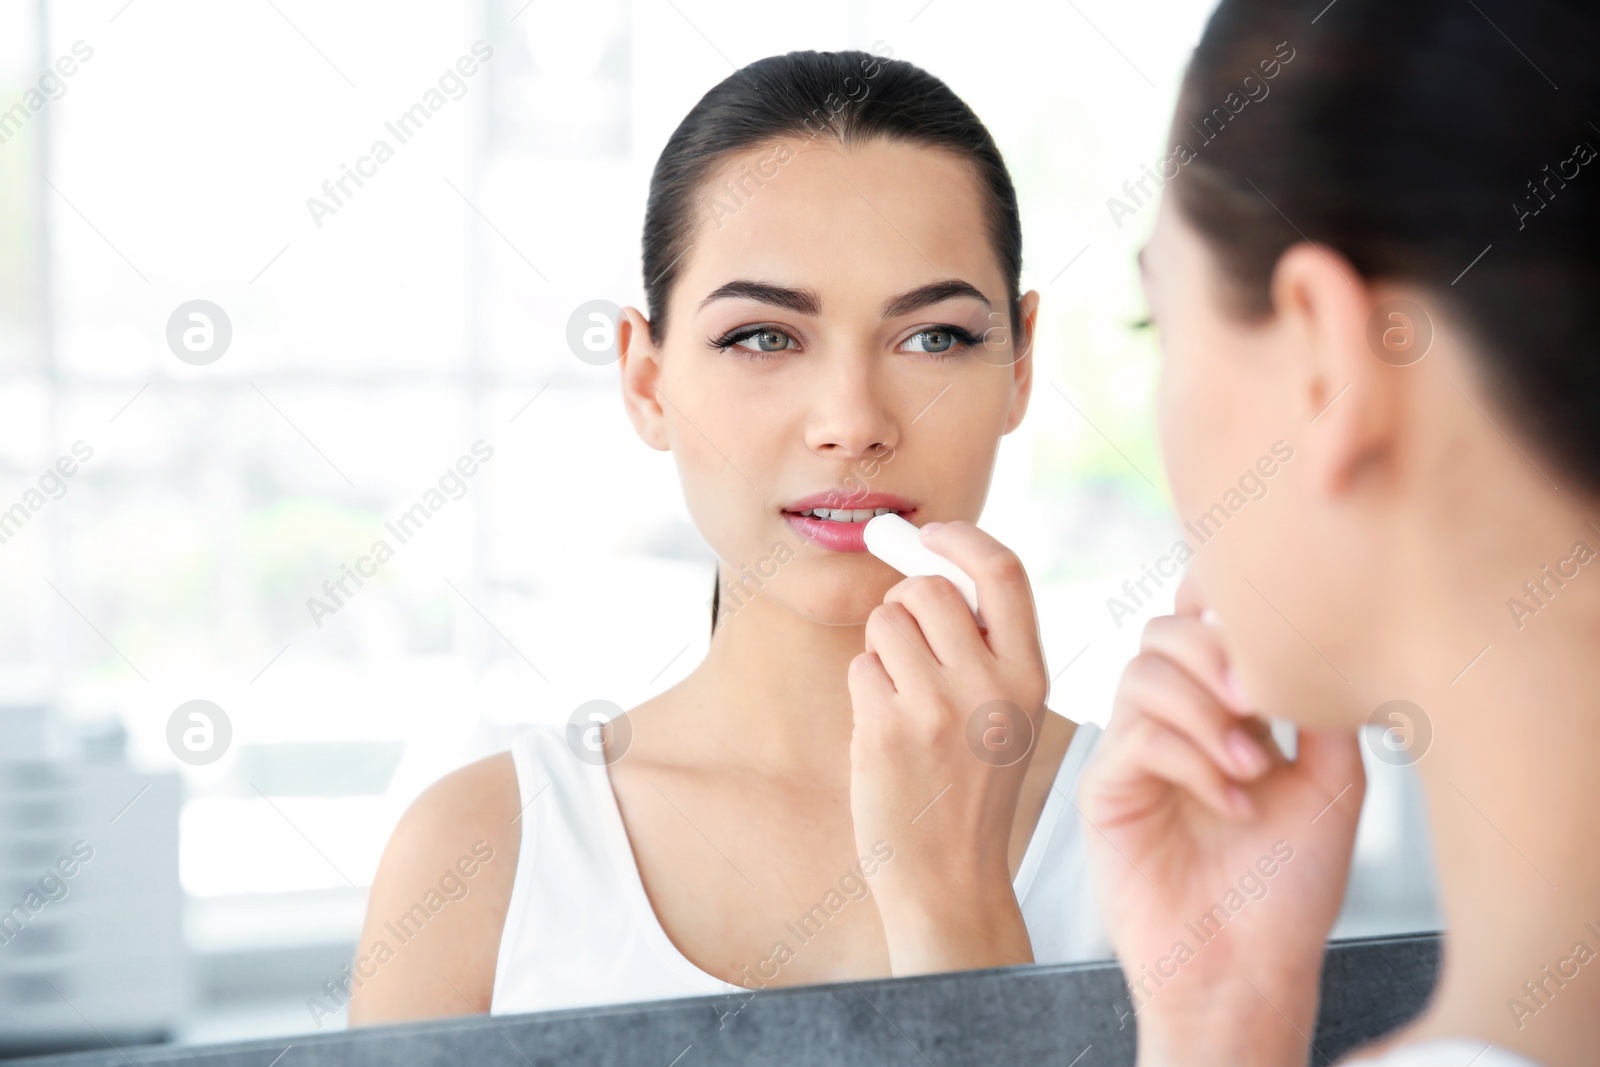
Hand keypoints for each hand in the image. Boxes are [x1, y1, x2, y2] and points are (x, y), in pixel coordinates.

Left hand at [847, 520, 1047, 974]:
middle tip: (904, 639)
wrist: (951, 880)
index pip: (1003, 571)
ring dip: (881, 650)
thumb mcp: (1009, 716)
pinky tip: (886, 734)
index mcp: (1031, 675)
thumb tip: (929, 567)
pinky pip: (861, 668)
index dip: (960, 539)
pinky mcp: (889, 729)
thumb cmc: (971, 791)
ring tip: (901, 700)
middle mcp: (991, 685)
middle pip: (928, 589)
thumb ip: (987, 648)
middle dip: (903, 603)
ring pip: (885, 622)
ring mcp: (938, 707)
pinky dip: (865, 690)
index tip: (930, 534)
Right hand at [1076, 575, 1364, 1066]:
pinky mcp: (1104, 792)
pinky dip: (1191, 759)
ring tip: (1253, 768)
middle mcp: (1169, 724)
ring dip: (1206, 711)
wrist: (1252, 967)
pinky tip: (1233, 803)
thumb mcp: (1332, 781)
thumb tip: (1317, 638)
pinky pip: (1135, 737)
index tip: (1267, 630)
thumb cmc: (1289, 886)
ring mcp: (1132, 756)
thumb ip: (1320, 706)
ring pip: (1143, 675)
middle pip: (1162, 634)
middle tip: (1258, 705)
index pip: (1199, 625)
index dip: (1221, 608)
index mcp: (1218, 712)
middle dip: (1214, 654)